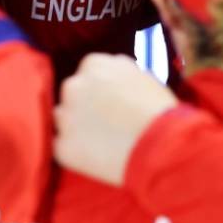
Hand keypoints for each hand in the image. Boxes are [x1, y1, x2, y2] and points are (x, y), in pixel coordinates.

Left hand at [54, 53, 176, 186]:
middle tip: (106, 123)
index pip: (87, 72)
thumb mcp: (142, 76)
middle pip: (71, 94)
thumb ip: (119, 72)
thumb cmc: (159, 112)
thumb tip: (110, 75)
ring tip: (102, 142)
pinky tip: (97, 157)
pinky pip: (61, 147)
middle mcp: (74, 86)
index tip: (109, 102)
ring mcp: (66, 117)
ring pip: (61, 119)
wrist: (161, 147)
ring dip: (75, 128)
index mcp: (94, 65)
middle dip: (84, 106)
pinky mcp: (63, 146)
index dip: (99, 89)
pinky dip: (75, 153)